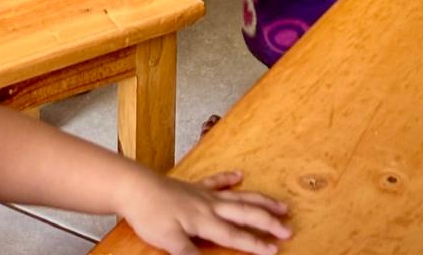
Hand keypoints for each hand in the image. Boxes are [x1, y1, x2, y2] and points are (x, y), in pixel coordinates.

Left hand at [121, 171, 291, 254]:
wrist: (133, 185)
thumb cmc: (150, 214)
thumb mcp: (170, 241)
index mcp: (206, 221)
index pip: (236, 235)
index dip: (257, 244)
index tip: (277, 249)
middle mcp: (209, 205)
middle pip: (245, 212)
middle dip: (268, 221)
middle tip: (289, 227)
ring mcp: (202, 194)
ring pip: (238, 196)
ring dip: (259, 200)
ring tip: (279, 203)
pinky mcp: (192, 187)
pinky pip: (215, 182)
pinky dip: (228, 179)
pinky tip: (238, 175)